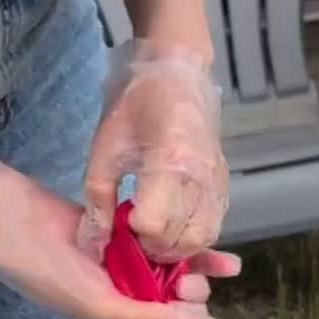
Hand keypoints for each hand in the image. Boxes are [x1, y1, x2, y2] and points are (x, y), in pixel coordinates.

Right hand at [0, 178, 238, 318]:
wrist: (18, 223)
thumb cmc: (53, 273)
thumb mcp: (103, 307)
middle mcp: (129, 305)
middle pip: (178, 312)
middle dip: (193, 303)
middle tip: (186, 285)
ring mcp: (132, 273)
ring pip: (180, 281)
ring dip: (199, 278)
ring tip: (196, 268)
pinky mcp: (134, 243)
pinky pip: (174, 253)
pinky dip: (201, 257)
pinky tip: (228, 262)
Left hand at [79, 40, 229, 262]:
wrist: (176, 70)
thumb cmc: (134, 105)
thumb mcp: (104, 149)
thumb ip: (98, 200)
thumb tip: (94, 245)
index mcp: (168, 161)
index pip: (153, 224)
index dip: (133, 235)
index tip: (120, 226)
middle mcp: (201, 175)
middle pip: (180, 239)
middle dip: (153, 248)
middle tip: (133, 236)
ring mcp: (218, 180)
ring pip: (203, 237)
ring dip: (176, 247)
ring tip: (152, 235)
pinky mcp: (225, 181)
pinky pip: (215, 223)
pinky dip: (194, 235)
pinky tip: (173, 225)